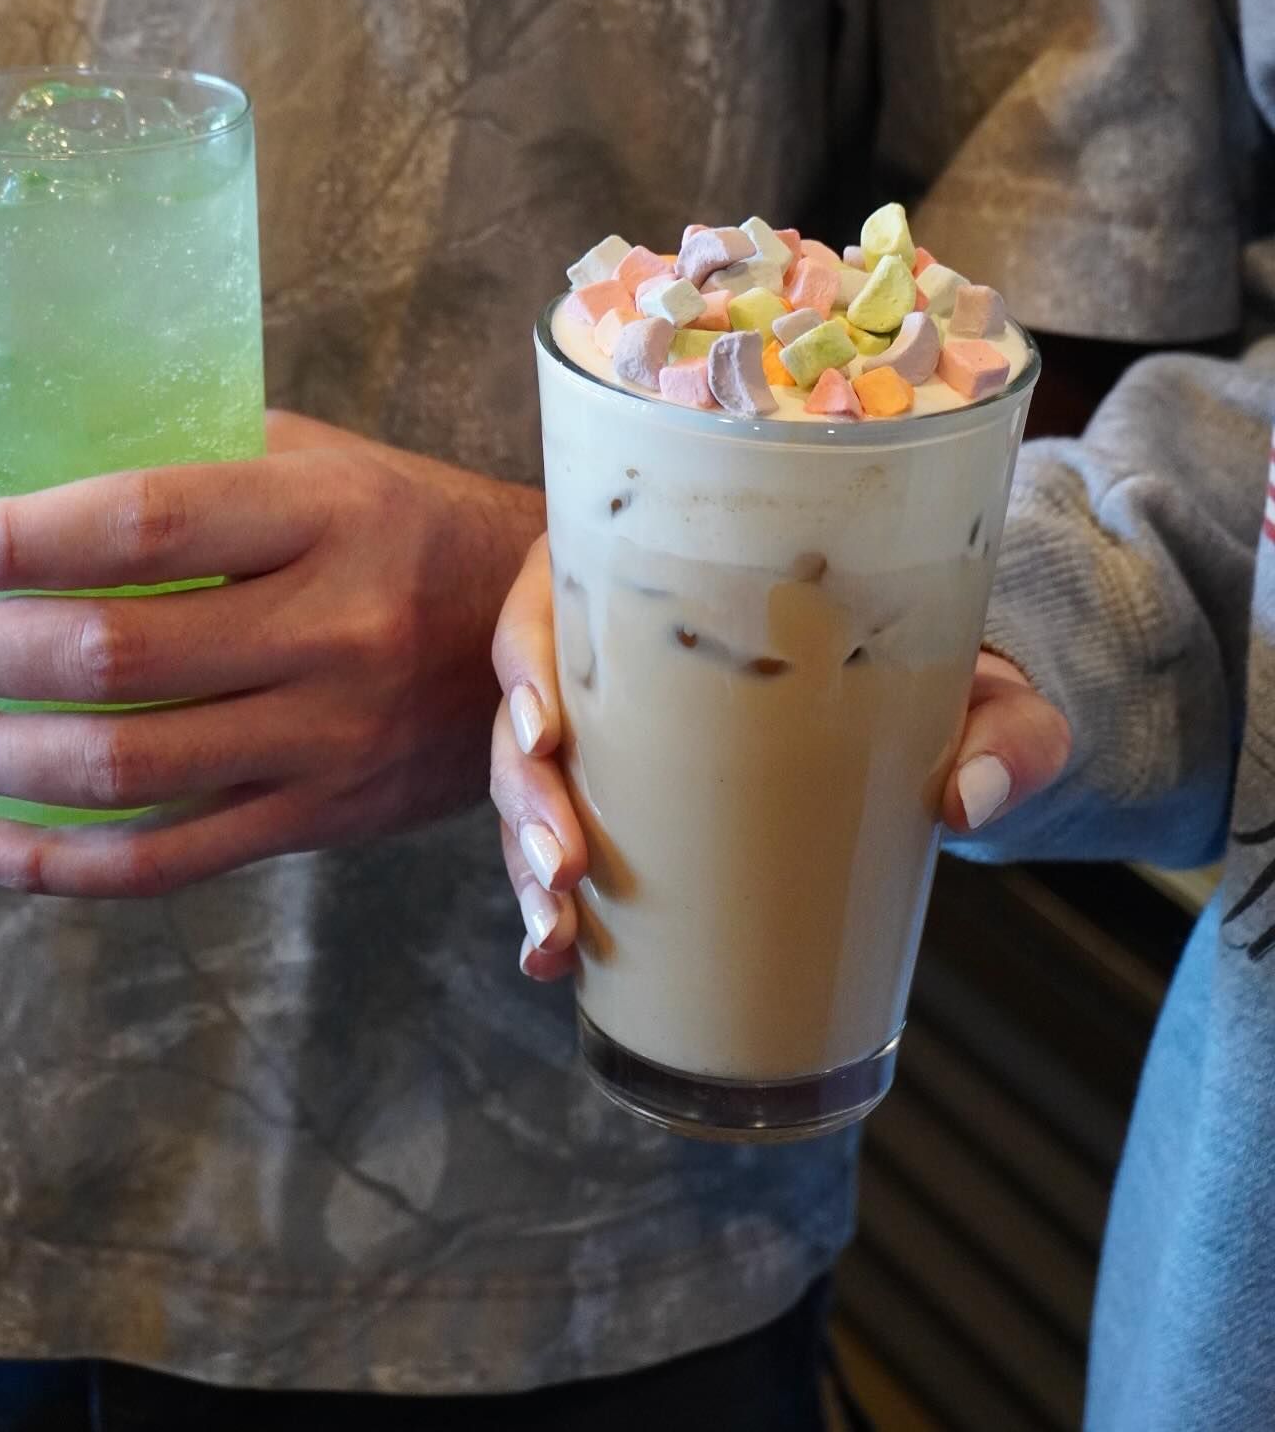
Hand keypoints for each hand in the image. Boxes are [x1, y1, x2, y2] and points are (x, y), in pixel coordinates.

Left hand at [0, 412, 543, 894]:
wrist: (548, 632)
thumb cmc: (416, 527)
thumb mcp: (333, 462)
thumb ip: (206, 465)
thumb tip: (45, 479)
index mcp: (331, 516)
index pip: (149, 524)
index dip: (26, 539)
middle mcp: (335, 629)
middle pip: (117, 656)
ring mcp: (331, 740)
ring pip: (125, 768)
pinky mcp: (325, 819)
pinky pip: (168, 862)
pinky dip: (50, 864)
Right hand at [489, 538, 1072, 981]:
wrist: (948, 712)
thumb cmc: (948, 670)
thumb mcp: (987, 690)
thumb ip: (1003, 729)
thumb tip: (963, 799)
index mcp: (669, 573)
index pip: (561, 594)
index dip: (528, 657)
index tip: (544, 724)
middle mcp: (625, 644)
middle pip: (531, 706)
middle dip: (529, 796)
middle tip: (568, 871)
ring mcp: (621, 724)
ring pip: (535, 784)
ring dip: (527, 861)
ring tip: (555, 937)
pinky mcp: (635, 796)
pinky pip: (568, 839)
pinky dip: (553, 903)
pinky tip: (553, 957)